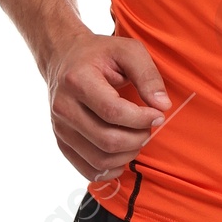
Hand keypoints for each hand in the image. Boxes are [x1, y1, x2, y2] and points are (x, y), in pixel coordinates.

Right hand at [44, 28, 170, 180]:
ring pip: (99, 159)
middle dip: (138, 139)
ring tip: (137, 138)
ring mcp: (59, 127)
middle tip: (149, 128)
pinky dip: (110, 170)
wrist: (63, 58)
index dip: (142, 119)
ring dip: (127, 155)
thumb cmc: (99, 54)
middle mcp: (63, 107)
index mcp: (77, 80)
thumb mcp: (128, 51)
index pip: (113, 112)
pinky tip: (122, 155)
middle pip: (107, 140)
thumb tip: (162, 105)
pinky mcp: (61, 141)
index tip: (158, 115)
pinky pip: (87, 169)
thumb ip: (148, 75)